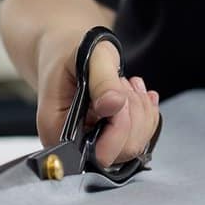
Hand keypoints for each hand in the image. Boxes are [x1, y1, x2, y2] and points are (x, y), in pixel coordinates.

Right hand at [36, 30, 160, 166]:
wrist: (65, 53)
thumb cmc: (70, 54)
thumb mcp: (87, 56)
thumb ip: (102, 81)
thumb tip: (114, 104)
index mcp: (58, 131)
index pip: (100, 151)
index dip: (120, 126)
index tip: (120, 93)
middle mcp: (76, 145)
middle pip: (123, 151)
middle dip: (132, 113)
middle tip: (121, 83)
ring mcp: (95, 144)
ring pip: (136, 144)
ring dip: (140, 110)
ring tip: (125, 83)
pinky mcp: (111, 140)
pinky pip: (141, 136)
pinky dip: (146, 112)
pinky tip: (136, 92)